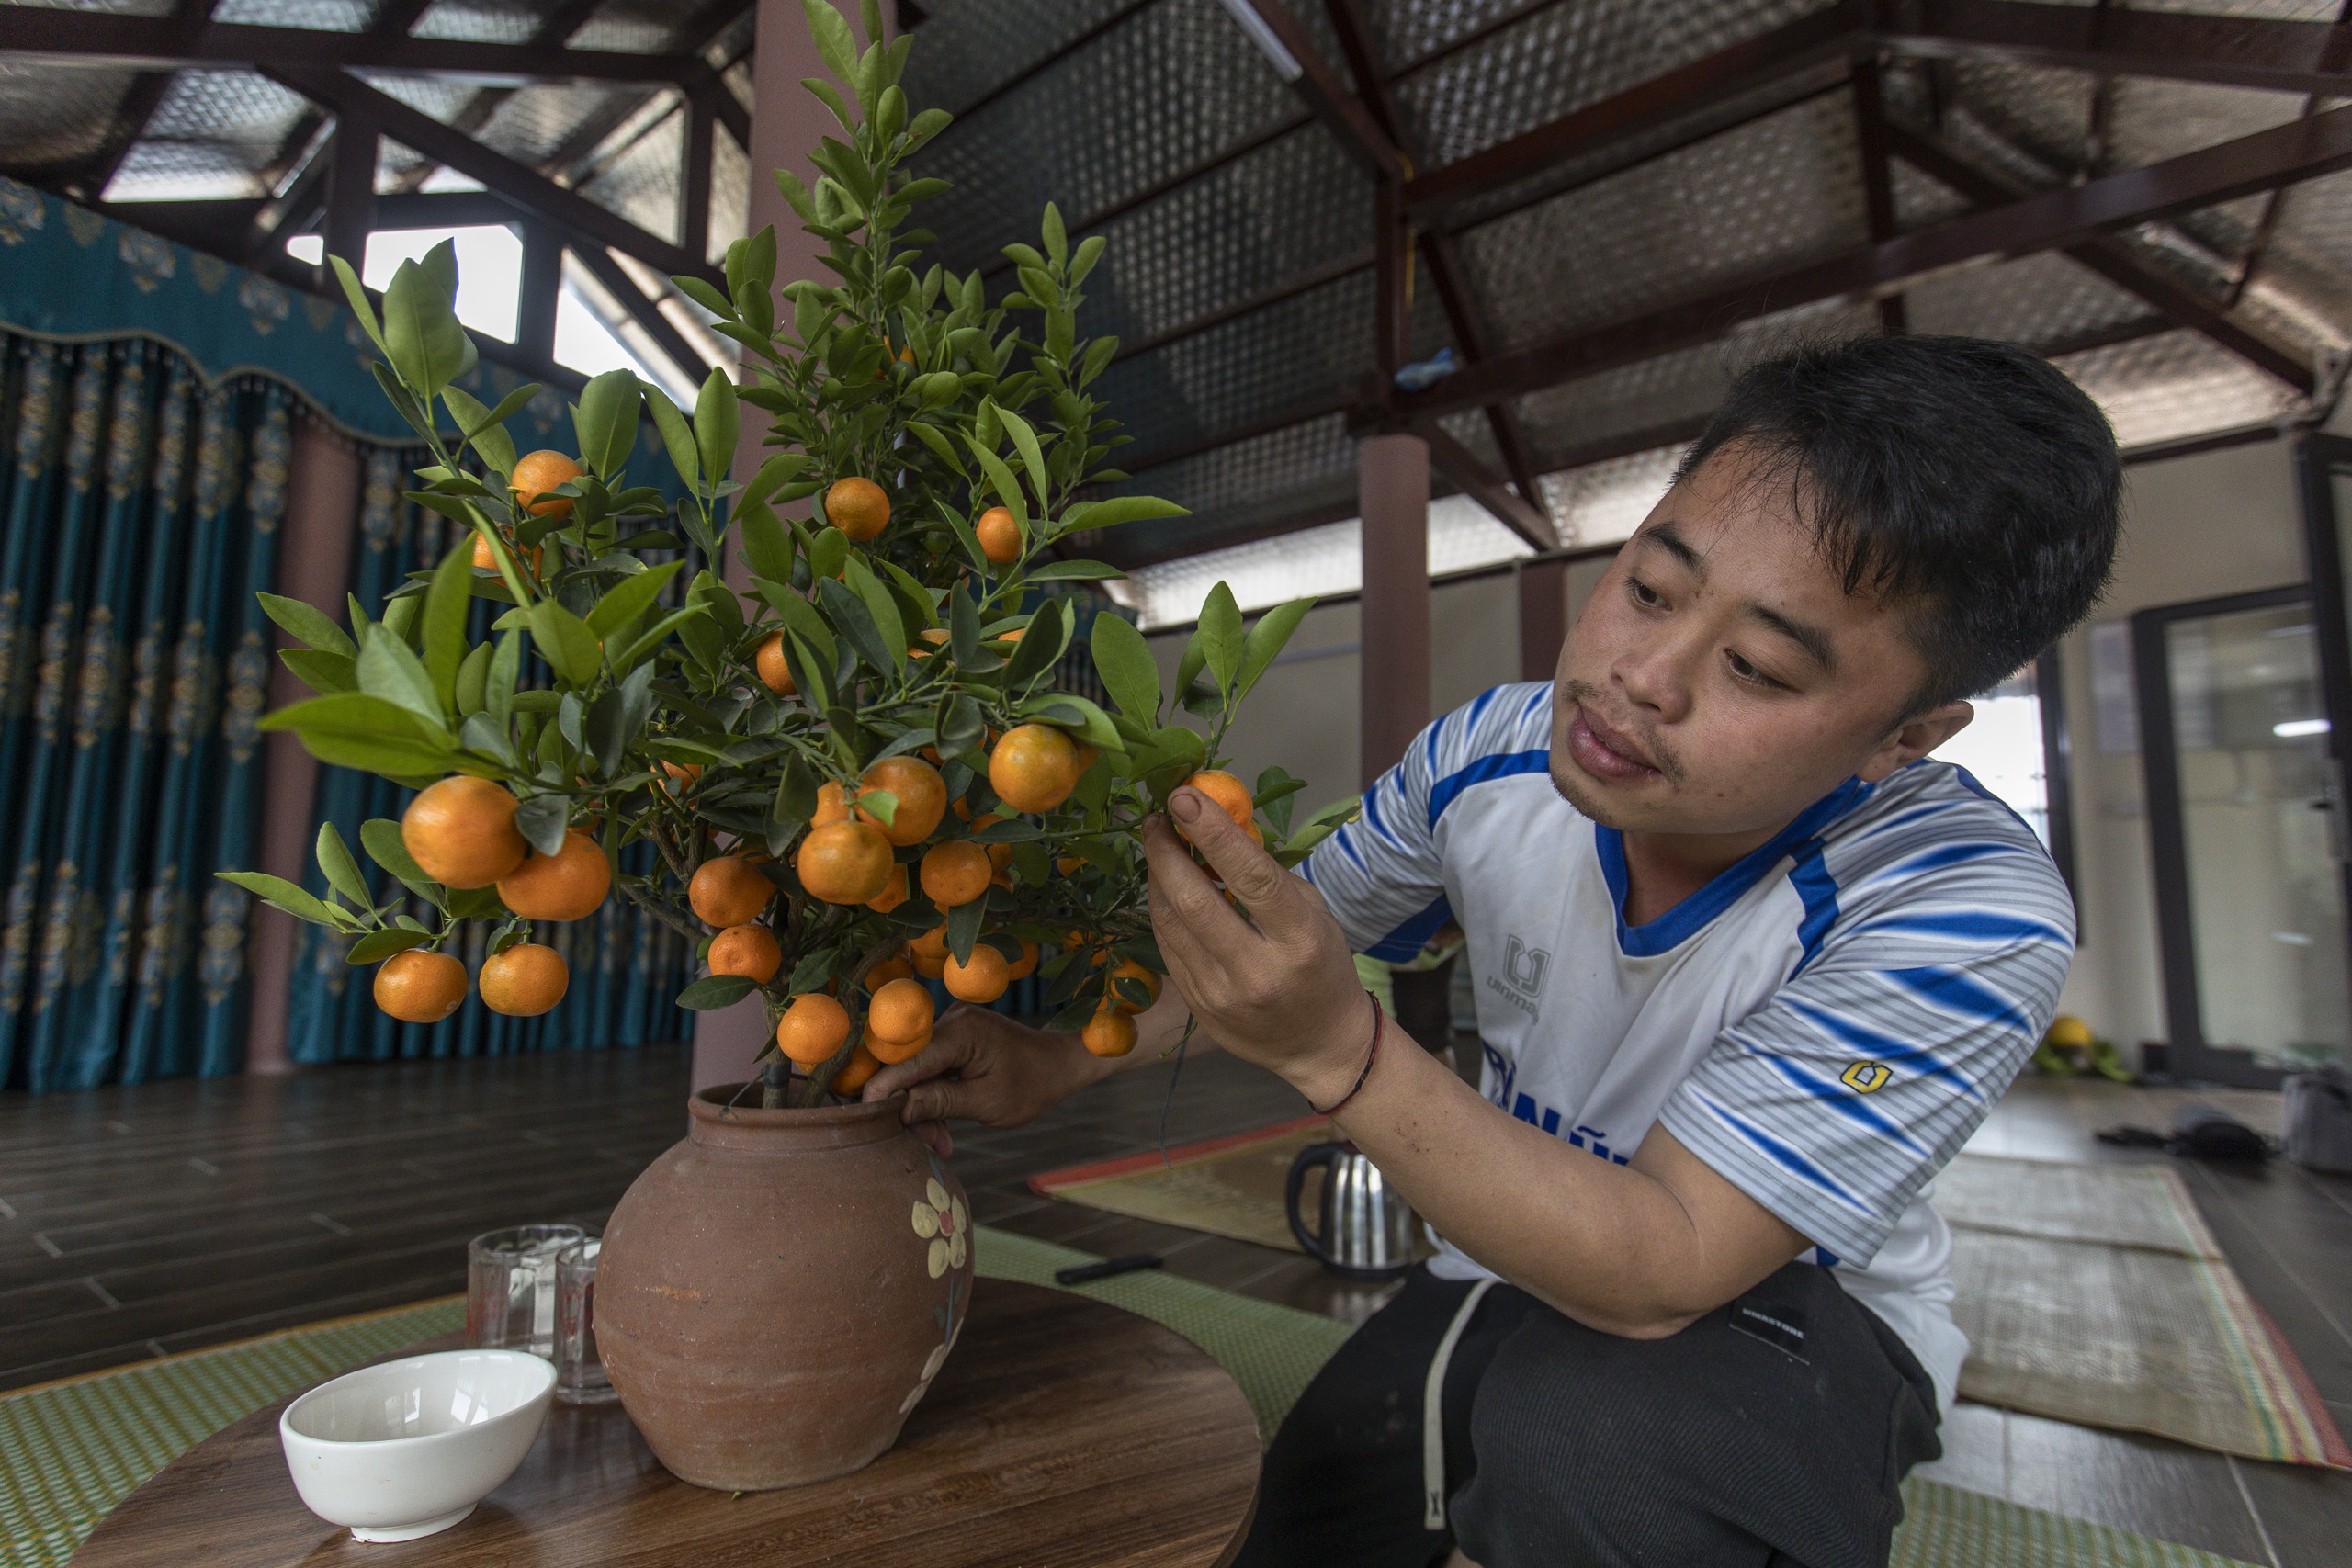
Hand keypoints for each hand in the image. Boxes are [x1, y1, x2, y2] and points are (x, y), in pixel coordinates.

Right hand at [862, 1004, 1108, 1156]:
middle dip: (911, 1108)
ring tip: (942, 1143)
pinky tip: (944, 1128)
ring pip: (918, 1072)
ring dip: (925, 1108)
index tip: (865, 1118)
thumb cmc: (1032, 1086)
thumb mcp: (986, 1104)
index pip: (909, 1060)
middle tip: (929, 1144)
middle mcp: (952, 1020)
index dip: (883, 1089)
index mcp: (962, 1031)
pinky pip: (931, 1068)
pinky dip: (934, 1097)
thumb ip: (938, 1103)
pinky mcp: (954, 1038)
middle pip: (910, 1067)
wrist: (1060, 1064)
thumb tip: (895, 1108)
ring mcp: (952, 1027)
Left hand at [1142, 789, 1374, 1108]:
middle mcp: (1258, 971)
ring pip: (1171, 922)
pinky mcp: (1197, 1007)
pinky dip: (1161, 909)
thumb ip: (1268, 876)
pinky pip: (1167, 947)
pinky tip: (1164, 886)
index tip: (1184, 795)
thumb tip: (1215, 827)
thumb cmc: (1322, 966)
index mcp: (1300, 941)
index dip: (1212, 831)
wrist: (1320, 1046)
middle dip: (1166, 851)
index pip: (1251, 877)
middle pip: (1195, 901)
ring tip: (1158, 845)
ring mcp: (1222, 995)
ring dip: (1157, 876)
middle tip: (1157, 818)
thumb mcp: (1314, 915)